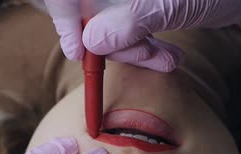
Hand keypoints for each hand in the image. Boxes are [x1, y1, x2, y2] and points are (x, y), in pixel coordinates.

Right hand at [33, 0, 240, 71]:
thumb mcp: (176, 2)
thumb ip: (133, 19)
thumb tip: (91, 40)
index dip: (65, 16)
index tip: (78, 50)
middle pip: (88, 12)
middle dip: (114, 43)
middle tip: (148, 57)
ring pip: (110, 25)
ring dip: (134, 51)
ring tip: (168, 60)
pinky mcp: (144, 6)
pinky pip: (129, 30)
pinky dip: (144, 48)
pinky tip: (167, 57)